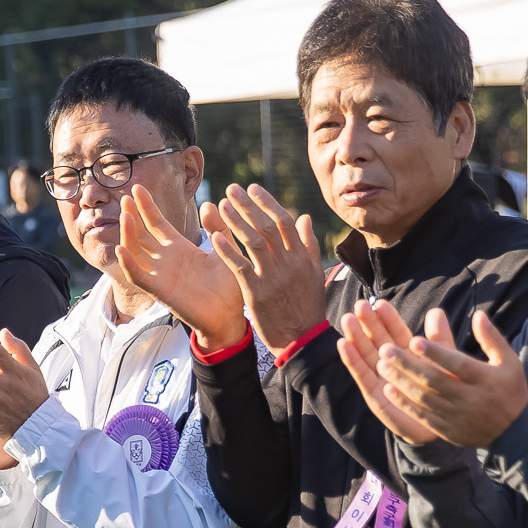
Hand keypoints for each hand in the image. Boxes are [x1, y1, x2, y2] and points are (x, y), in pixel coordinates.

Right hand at [114, 187, 245, 348]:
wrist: (231, 316)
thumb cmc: (231, 287)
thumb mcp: (226, 249)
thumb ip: (218, 227)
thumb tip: (209, 203)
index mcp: (180, 248)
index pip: (157, 223)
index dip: (147, 206)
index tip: (138, 188)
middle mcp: (165, 260)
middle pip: (141, 234)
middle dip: (133, 215)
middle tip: (126, 195)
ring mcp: (160, 274)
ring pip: (135, 252)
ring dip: (128, 235)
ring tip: (126, 216)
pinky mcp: (160, 291)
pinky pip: (138, 277)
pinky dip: (128, 264)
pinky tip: (122, 249)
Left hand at [207, 184, 330, 351]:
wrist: (302, 339)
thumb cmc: (306, 307)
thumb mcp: (314, 274)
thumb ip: (308, 244)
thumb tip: (305, 217)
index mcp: (301, 256)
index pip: (284, 221)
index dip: (267, 202)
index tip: (252, 188)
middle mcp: (288, 263)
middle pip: (266, 226)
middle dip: (248, 205)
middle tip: (232, 189)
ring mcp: (272, 277)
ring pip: (253, 241)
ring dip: (235, 221)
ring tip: (221, 205)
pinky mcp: (256, 293)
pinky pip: (239, 266)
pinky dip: (227, 250)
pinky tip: (214, 236)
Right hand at [338, 300, 439, 444]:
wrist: (443, 427)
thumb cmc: (446, 393)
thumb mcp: (446, 363)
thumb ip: (439, 339)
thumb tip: (436, 311)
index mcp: (408, 354)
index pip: (396, 332)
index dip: (388, 318)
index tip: (381, 303)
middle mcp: (392, 364)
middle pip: (377, 340)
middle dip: (368, 323)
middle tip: (360, 305)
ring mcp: (381, 379)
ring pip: (366, 354)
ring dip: (355, 337)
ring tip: (348, 319)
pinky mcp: (374, 396)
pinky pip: (362, 376)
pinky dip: (352, 360)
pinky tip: (343, 345)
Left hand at [355, 303, 527, 448]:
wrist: (515, 434)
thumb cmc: (510, 391)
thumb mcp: (509, 362)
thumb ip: (492, 338)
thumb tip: (478, 314)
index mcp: (484, 379)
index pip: (457, 364)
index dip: (435, 353)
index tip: (414, 340)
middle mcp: (469, 398)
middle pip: (435, 380)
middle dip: (408, 365)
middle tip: (385, 349)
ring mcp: (457, 416)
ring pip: (424, 398)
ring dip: (401, 381)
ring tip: (381, 365)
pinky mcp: (447, 430)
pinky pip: (422, 416)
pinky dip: (404, 404)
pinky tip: (388, 390)